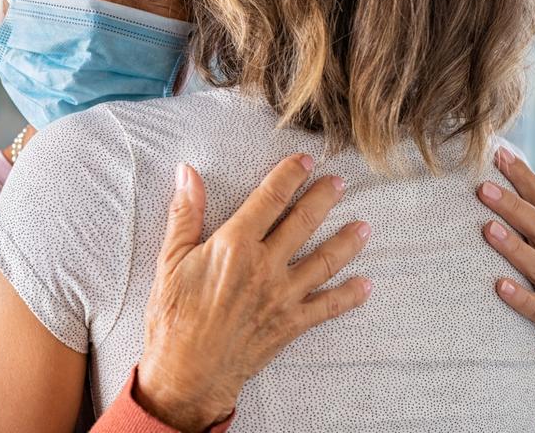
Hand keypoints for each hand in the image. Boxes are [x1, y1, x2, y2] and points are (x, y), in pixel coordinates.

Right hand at [136, 155, 372, 431]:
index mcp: (234, 246)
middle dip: (323, 199)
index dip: (289, 176)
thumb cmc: (173, 317)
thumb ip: (185, 214)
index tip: (304, 161)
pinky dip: (349, 296)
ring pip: (324, 261)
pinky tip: (364, 285)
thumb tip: (186, 173)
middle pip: (303, 223)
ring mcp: (282, 296)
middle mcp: (265, 266)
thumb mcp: (170, 260)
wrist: (186, 373)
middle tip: (339, 182)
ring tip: (364, 226)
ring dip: (346, 242)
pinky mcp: (291, 324)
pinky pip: (328, 307)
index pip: (269, 199)